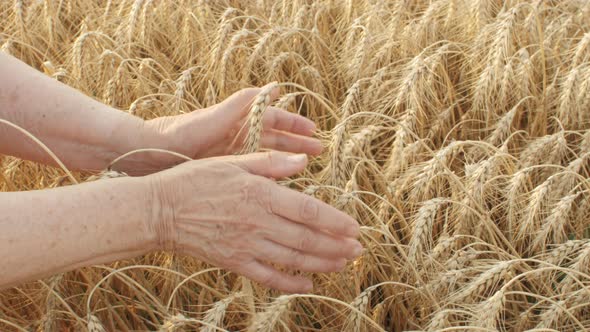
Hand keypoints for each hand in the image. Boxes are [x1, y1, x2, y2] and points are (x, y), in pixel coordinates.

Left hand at [144, 84, 321, 160]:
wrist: (149, 156)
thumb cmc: (181, 133)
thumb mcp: (214, 118)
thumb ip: (241, 104)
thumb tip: (272, 87)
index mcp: (237, 120)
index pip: (273, 119)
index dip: (294, 125)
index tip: (313, 131)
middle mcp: (237, 135)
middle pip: (274, 138)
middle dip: (296, 143)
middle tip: (319, 150)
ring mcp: (230, 153)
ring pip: (266, 155)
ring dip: (286, 158)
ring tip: (306, 165)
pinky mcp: (223, 170)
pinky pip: (252, 170)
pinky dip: (268, 173)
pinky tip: (280, 182)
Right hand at [145, 151, 360, 292]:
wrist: (160, 210)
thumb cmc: (195, 180)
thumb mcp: (232, 162)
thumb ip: (270, 164)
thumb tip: (303, 161)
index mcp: (261, 195)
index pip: (309, 211)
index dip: (335, 221)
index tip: (355, 228)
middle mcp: (258, 223)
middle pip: (307, 239)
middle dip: (337, 246)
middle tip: (358, 250)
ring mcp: (246, 246)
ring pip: (293, 260)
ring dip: (322, 263)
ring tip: (343, 264)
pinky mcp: (234, 262)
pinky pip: (268, 277)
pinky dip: (290, 284)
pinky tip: (308, 285)